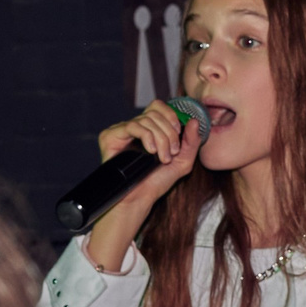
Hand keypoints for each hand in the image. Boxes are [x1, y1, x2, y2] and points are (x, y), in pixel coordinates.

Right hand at [83, 100, 200, 271]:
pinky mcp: (110, 136)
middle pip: (156, 113)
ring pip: (146, 119)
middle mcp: (135, 127)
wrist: (139, 199)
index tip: (180, 134)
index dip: (172, 116)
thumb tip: (195, 121)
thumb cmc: (157, 182)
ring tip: (162, 158)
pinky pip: (132, 125)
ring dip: (160, 139)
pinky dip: (147, 136)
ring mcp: (121, 131)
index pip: (160, 107)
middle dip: (169, 133)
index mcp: (150, 129)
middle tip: (172, 152)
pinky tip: (150, 151)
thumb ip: (192, 141)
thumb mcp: (183, 161)